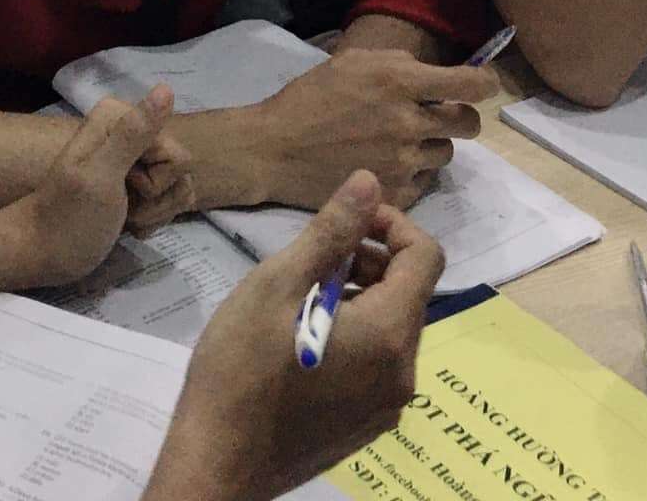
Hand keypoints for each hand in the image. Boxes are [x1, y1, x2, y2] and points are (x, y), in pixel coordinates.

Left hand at [4, 86, 194, 285]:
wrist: (42, 254)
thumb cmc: (68, 217)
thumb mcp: (101, 176)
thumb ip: (134, 134)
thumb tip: (166, 88)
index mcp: (118, 118)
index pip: (175, 151)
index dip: (157, 179)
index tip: (126, 188)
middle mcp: (129, 132)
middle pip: (179, 167)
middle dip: (157, 199)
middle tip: (124, 209)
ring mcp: (134, 160)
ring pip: (177, 185)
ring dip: (155, 212)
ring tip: (125, 219)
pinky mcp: (137, 186)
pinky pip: (168, 199)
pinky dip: (152, 219)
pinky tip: (130, 226)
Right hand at [145, 172, 441, 500]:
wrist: (220, 463)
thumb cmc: (242, 367)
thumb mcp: (278, 284)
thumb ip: (331, 233)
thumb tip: (369, 182)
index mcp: (389, 334)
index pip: (425, 257)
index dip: (392, 223)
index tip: (346, 218)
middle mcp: (403, 373)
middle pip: (410, 293)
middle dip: (371, 258)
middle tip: (314, 256)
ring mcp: (388, 407)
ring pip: (393, 328)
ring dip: (360, 295)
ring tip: (301, 295)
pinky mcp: (367, 427)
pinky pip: (379, 363)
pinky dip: (355, 334)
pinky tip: (303, 338)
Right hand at [242, 51, 495, 209]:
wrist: (276, 149)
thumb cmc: (310, 98)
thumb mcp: (351, 62)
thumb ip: (397, 63)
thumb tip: (432, 73)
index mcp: (399, 81)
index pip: (471, 84)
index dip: (484, 82)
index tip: (481, 83)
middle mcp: (409, 121)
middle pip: (468, 123)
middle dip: (459, 116)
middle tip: (437, 115)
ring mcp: (404, 162)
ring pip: (445, 153)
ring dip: (431, 144)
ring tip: (399, 141)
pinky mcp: (396, 193)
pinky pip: (425, 181)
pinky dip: (413, 172)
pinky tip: (385, 164)